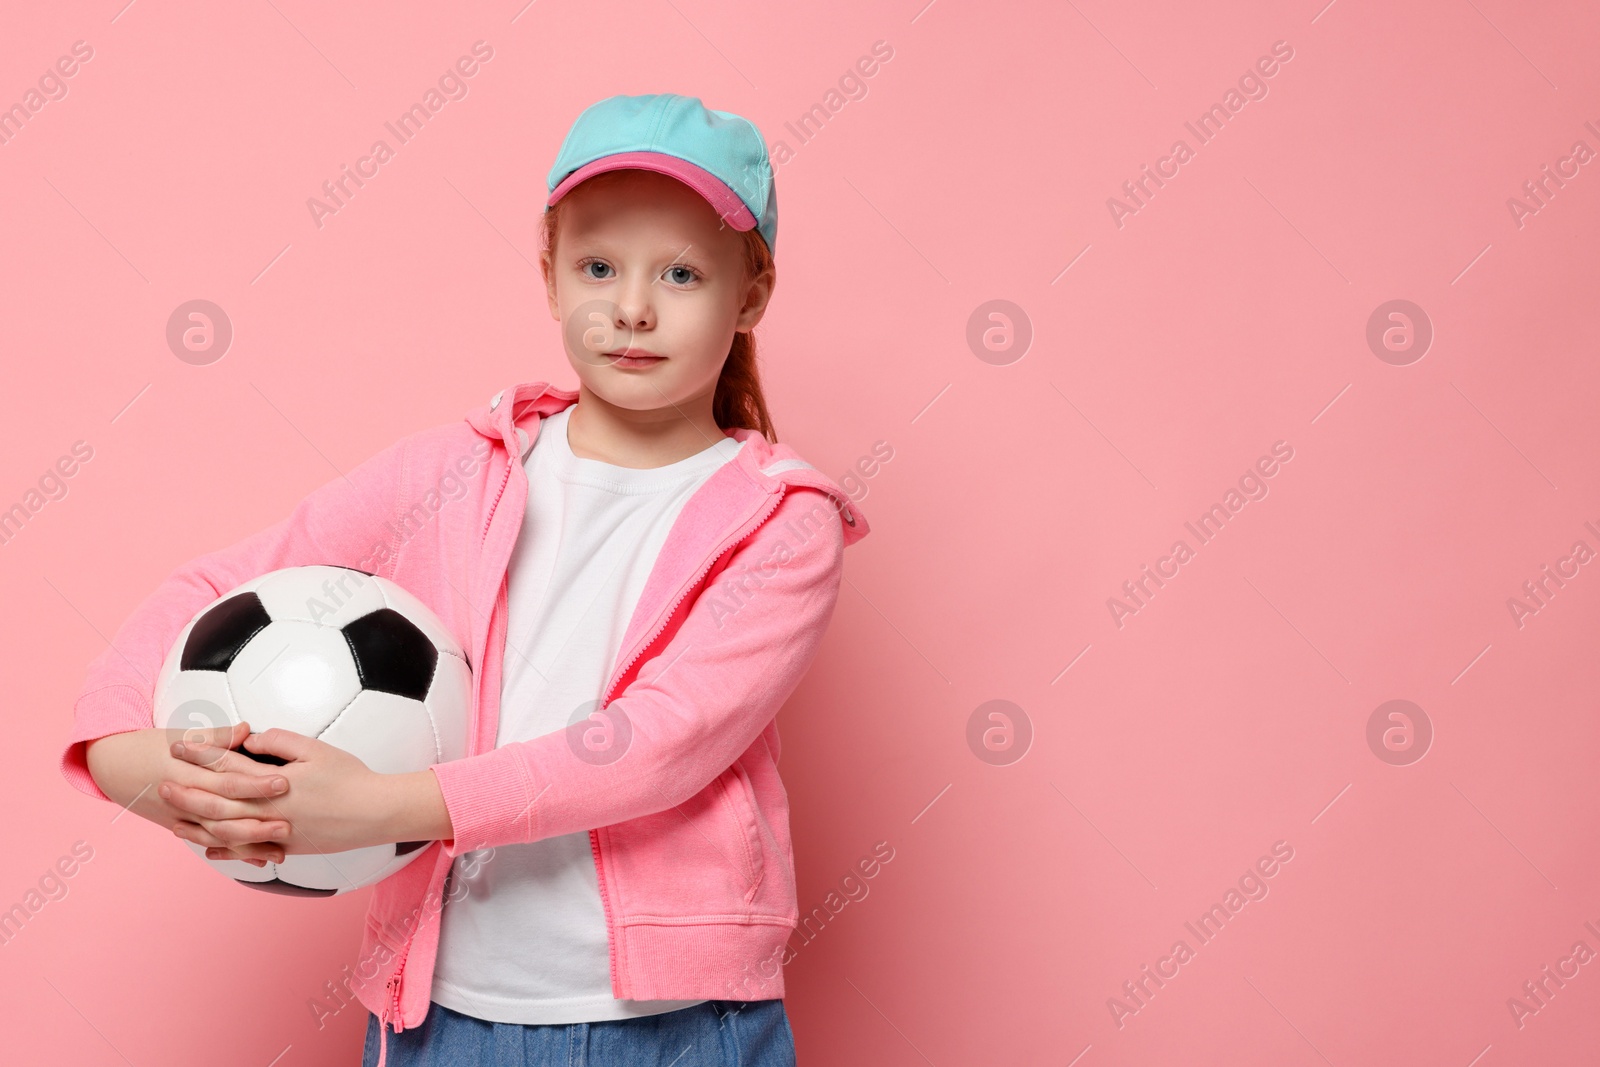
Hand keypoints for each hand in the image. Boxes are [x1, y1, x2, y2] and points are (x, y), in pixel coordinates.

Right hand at [86, 724, 292, 867]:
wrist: (114, 765)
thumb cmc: (150, 746)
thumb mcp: (181, 734)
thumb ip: (217, 736)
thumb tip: (246, 730)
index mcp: (187, 771)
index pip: (226, 779)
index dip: (255, 783)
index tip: (284, 782)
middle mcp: (183, 798)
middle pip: (224, 813)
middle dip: (257, 820)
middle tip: (288, 822)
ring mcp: (180, 817)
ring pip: (217, 836)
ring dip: (248, 844)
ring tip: (279, 849)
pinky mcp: (180, 827)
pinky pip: (209, 843)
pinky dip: (233, 852)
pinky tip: (258, 858)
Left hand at [166, 727, 398, 857]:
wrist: (375, 813)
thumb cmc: (350, 778)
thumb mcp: (317, 749)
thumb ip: (280, 742)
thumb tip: (250, 741)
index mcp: (274, 782)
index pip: (229, 766)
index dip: (201, 756)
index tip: (179, 747)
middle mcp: (269, 810)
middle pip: (218, 801)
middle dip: (188, 792)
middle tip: (162, 784)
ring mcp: (277, 832)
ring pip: (228, 831)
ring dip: (199, 825)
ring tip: (176, 821)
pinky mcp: (288, 847)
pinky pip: (250, 851)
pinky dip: (227, 851)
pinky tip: (210, 848)